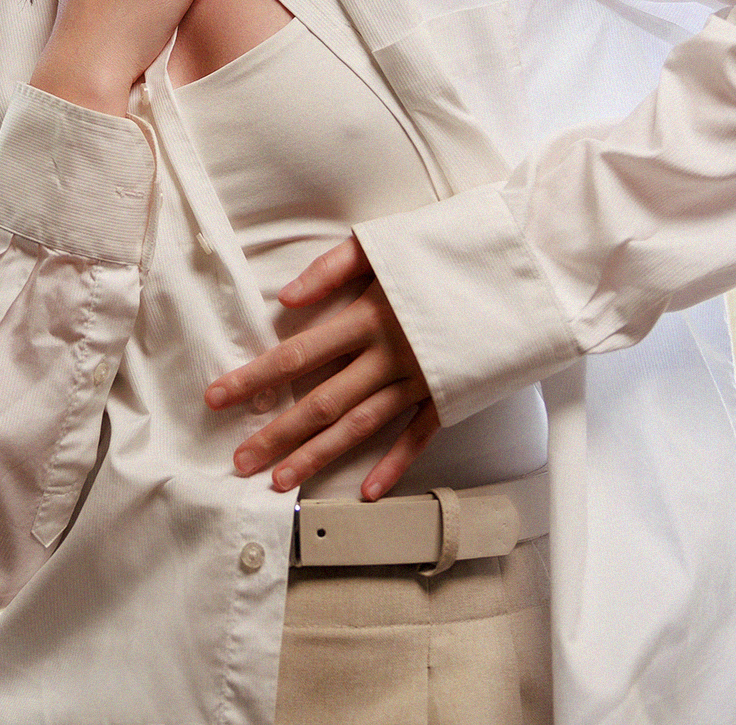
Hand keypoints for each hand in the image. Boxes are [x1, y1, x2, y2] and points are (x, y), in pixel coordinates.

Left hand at [204, 235, 439, 500]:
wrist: (517, 269)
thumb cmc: (447, 250)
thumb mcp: (385, 244)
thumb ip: (331, 270)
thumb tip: (285, 299)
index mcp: (370, 316)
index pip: (298, 354)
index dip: (255, 378)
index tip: (218, 397)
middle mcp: (390, 355)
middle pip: (322, 402)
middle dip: (277, 434)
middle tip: (239, 461)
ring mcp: (421, 380)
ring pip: (361, 426)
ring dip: (319, 456)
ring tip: (281, 481)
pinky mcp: (449, 394)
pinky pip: (418, 436)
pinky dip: (393, 464)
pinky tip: (367, 490)